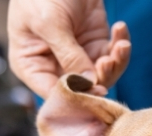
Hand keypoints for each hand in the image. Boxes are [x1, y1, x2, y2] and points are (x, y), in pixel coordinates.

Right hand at [7, 0, 130, 98]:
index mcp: (31, 65)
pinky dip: (121, 45)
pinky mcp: (96, 44)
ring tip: (120, 44)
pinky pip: (114, 56)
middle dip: (101, 76)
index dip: (76, 96)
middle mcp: (55, 66)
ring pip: (104, 75)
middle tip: (109, 60)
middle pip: (84, 88)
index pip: (53, 94)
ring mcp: (77, 56)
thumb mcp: (50, 23)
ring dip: (115, 62)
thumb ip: (67, 54)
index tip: (96, 89)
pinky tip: (120, 29)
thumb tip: (88, 83)